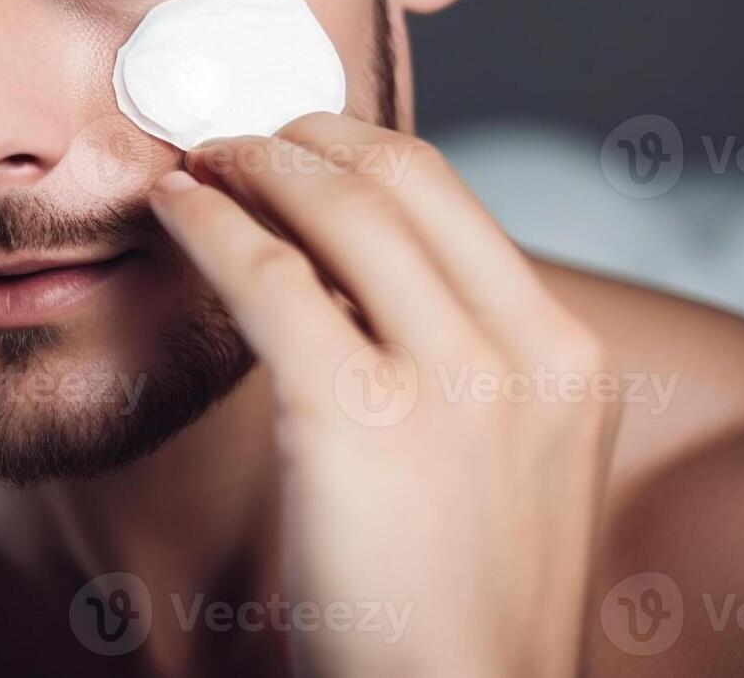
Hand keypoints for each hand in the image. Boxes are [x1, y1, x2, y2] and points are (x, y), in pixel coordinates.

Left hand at [148, 112, 617, 676]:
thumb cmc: (456, 604)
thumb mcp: (507, 465)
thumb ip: (458, 363)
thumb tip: (351, 270)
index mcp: (569, 360)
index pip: (455, 200)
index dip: (359, 151)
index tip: (301, 148)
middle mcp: (526, 354)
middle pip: (402, 178)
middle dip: (303, 139)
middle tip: (239, 139)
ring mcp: (449, 383)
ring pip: (336, 208)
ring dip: (253, 165)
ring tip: (201, 162)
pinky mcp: (355, 415)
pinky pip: (267, 277)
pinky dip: (209, 225)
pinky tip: (174, 209)